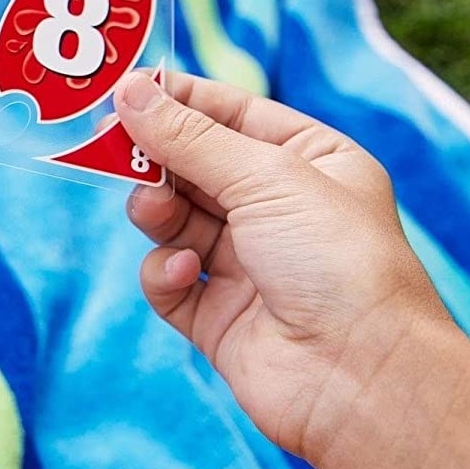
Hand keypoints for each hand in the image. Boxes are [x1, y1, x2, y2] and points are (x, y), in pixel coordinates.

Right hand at [114, 70, 454, 463]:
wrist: (359, 377)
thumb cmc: (337, 263)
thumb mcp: (265, 177)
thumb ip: (189, 137)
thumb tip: (130, 93)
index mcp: (310, 163)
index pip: (231, 114)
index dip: (177, 101)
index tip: (122, 91)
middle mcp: (277, 211)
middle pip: (192, 167)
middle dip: (155, 159)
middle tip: (109, 146)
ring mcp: (245, 264)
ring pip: (172, 220)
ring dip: (155, 212)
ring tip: (153, 212)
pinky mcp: (216, 315)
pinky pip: (167, 279)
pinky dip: (165, 272)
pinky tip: (184, 272)